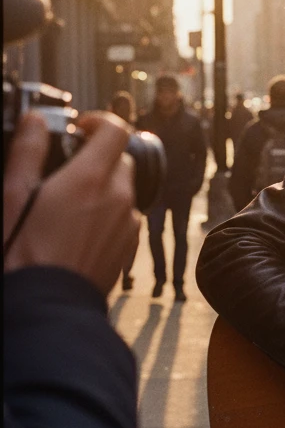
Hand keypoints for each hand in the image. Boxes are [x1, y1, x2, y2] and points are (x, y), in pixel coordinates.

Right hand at [4, 111, 139, 295]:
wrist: (45, 307)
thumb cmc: (22, 254)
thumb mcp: (11, 196)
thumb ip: (27, 151)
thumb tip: (36, 120)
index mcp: (92, 179)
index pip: (117, 130)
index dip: (99, 121)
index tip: (80, 128)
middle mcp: (119, 197)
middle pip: (120, 159)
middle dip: (96, 158)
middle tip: (65, 170)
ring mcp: (128, 223)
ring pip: (123, 190)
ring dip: (103, 188)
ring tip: (67, 206)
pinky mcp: (130, 246)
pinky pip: (126, 217)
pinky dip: (109, 214)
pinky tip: (79, 230)